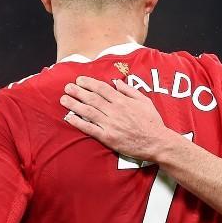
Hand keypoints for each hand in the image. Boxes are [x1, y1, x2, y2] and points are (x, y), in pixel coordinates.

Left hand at [62, 77, 177, 161]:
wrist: (157, 142)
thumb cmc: (152, 122)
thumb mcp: (145, 101)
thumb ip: (130, 91)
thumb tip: (116, 82)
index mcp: (123, 101)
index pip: (102, 89)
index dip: (89, 83)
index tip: (79, 80)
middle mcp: (114, 111)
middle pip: (92, 98)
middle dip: (78, 91)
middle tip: (67, 87)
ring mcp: (110, 124)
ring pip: (88, 111)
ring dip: (74, 105)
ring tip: (64, 99)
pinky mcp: (108, 137)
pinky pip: (90, 128)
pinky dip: (78, 123)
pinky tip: (69, 118)